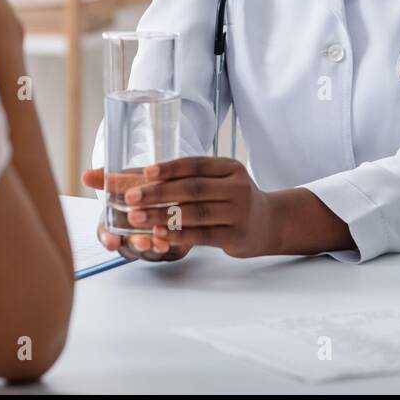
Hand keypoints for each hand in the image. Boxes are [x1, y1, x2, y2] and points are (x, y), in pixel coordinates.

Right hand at [81, 169, 190, 261]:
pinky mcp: (172, 247)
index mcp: (115, 224)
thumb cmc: (141, 187)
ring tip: (162, 240)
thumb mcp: (124, 179)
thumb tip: (85, 175)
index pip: (106, 235)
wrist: (169, 188)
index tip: (111, 242)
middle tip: (142, 241)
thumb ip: (105, 179)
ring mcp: (150, 245)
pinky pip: (172, 251)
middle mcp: (131, 238)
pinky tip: (178, 237)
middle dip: (136, 245)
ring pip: (151, 252)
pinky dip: (174, 245)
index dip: (108, 239)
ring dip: (156, 247)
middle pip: (130, 247)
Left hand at [109, 157, 280, 259]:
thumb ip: (190, 178)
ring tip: (136, 217)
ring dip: (161, 215)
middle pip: (192, 188)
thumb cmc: (232, 200)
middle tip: (129, 197)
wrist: (269, 223)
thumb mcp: (220, 181)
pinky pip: (202, 235)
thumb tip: (144, 176)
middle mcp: (238, 187)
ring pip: (195, 213)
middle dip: (157, 193)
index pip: (196, 164)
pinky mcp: (237, 236)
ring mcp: (240, 212)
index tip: (144, 172)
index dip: (169, 168)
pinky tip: (158, 234)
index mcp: (230, 168)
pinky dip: (178, 235)